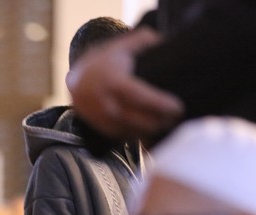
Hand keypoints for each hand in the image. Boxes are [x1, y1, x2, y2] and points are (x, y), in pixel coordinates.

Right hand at [66, 27, 183, 138]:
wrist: (76, 76)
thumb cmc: (107, 60)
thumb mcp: (123, 45)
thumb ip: (144, 40)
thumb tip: (166, 42)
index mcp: (111, 79)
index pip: (138, 95)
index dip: (158, 103)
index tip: (178, 107)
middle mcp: (101, 99)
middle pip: (133, 117)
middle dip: (156, 121)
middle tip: (176, 118)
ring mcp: (95, 114)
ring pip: (125, 128)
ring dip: (147, 130)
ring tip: (166, 126)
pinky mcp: (94, 124)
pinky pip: (117, 133)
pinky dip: (134, 134)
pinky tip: (148, 131)